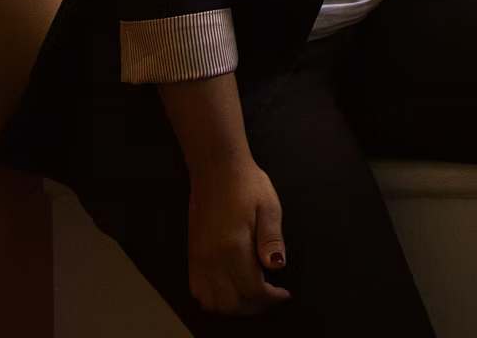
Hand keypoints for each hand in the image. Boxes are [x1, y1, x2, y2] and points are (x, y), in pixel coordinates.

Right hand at [186, 158, 289, 315]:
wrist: (217, 168)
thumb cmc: (246, 184)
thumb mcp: (269, 206)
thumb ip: (272, 239)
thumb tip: (278, 265)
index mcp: (233, 248)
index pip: (252, 290)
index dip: (271, 298)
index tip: (283, 294)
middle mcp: (212, 259)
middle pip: (232, 304)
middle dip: (255, 307)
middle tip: (271, 298)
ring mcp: (200, 259)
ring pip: (213, 303)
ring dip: (234, 307)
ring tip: (253, 296)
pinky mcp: (193, 256)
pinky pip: (198, 292)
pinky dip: (214, 300)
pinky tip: (229, 290)